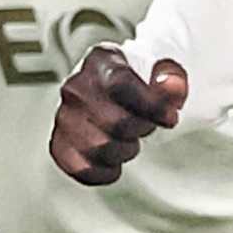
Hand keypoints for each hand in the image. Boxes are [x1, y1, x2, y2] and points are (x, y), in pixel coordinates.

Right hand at [50, 47, 187, 187]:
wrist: (115, 93)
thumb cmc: (139, 82)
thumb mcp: (162, 69)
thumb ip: (172, 75)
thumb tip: (173, 86)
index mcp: (101, 60)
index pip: (121, 86)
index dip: (152, 106)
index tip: (169, 117)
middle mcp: (75, 86)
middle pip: (116, 123)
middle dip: (140, 129)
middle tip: (144, 125)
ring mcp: (64, 116)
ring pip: (100, 148)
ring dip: (124, 150)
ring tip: (127, 139)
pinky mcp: (59, 144)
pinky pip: (81, 169)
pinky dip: (104, 171)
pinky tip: (113, 160)